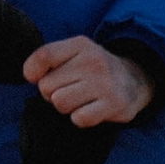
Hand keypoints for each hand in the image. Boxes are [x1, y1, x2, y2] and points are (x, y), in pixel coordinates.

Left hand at [25, 37, 154, 125]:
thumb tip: (30, 76)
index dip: (32, 71)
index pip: (44, 56)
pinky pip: (78, 118)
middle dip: (52, 93)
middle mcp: (93, 61)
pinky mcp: (114, 104)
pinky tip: (91, 109)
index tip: (36, 77)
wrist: (134, 80)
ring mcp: (104, 83)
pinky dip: (80, 118)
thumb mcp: (74, 53)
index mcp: (80, 45)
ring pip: (60, 103)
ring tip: (80, 99)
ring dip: (66, 106)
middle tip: (70, 89)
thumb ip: (47, 59)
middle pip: (46, 86)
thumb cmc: (92, 69)